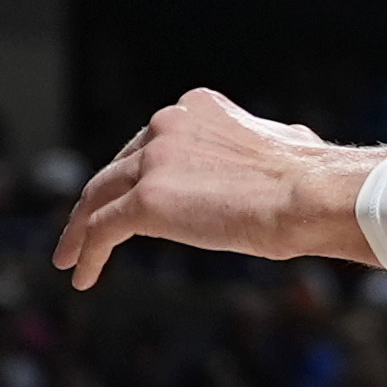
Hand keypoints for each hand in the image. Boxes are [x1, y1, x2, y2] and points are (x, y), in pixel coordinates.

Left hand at [54, 90, 384, 290]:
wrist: (314, 197)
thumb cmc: (316, 179)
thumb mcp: (286, 145)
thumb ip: (262, 146)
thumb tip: (286, 148)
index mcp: (197, 109)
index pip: (152, 144)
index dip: (138, 173)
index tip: (132, 196)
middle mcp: (168, 125)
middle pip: (118, 167)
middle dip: (102, 198)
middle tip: (90, 227)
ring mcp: (154, 162)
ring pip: (98, 196)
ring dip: (80, 228)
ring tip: (70, 257)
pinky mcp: (146, 200)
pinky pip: (102, 228)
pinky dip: (87, 251)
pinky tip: (84, 276)